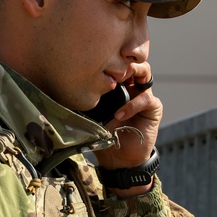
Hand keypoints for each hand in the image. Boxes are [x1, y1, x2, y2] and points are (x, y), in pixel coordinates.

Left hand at [93, 64, 160, 190]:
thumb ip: (86, 103)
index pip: (116, 63)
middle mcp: (132, 86)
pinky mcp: (153, 107)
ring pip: (145, 72)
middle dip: (123, 61)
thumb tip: (63, 93)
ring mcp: (144, 95)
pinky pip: (146, 98)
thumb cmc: (104, 135)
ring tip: (116, 83)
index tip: (94, 63)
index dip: (109, 58)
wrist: (120, 158)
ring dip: (132, 73)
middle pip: (133, 61)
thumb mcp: (92, 116)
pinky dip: (132, 105)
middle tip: (110, 70)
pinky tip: (119, 115)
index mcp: (118, 85)